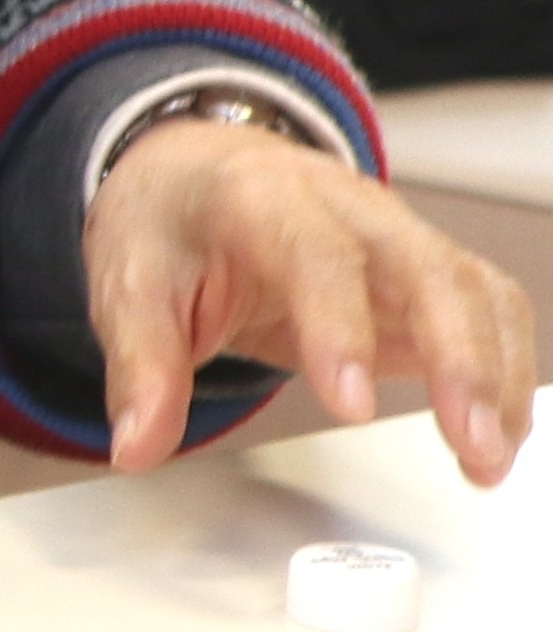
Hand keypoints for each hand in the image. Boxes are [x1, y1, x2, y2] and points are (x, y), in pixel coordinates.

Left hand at [89, 121, 530, 482]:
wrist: (194, 174)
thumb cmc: (168, 226)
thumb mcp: (128, 286)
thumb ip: (141, 367)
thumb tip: (136, 446)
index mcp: (259, 197)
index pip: (313, 253)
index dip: (339, 326)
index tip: (351, 405)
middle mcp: (347, 205)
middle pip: (426, 268)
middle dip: (460, 358)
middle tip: (468, 443)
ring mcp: (397, 233)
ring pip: (473, 290)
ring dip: (494, 375)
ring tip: (486, 458)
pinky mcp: (425, 269)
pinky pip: (486, 309)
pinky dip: (503, 370)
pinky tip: (494, 433)